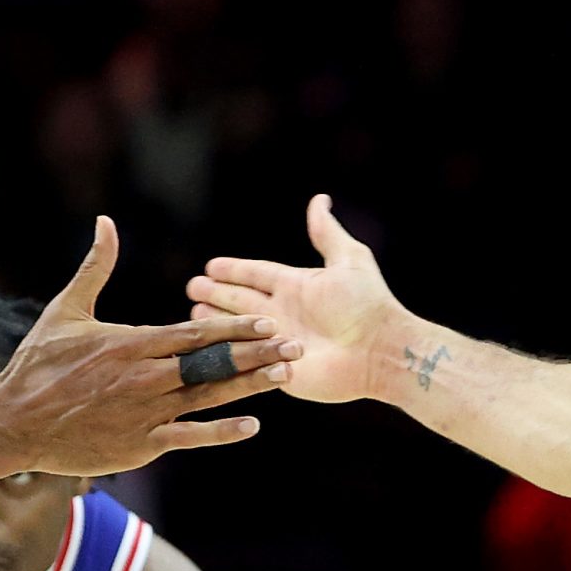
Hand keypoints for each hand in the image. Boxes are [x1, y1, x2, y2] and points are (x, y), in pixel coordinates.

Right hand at [0, 217, 299, 475]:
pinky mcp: (141, 444)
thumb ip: (95, 266)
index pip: (193, 332)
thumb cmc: (37, 364)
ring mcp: (145, 412)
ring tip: (285, 377)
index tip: (267, 319)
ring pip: (208, 398)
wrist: (14, 422)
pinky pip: (190, 436)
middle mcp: (145, 377)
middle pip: (210, 364)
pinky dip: (221, 431)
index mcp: (132, 343)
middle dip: (255, 353)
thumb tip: (105, 221)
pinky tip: (252, 425)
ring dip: (249, 387)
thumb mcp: (66, 309)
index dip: (233, 326)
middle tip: (294, 346)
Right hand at [186, 194, 409, 404]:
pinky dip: (227, 354)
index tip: (211, 266)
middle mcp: (285, 313)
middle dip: (215, 294)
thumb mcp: (348, 260)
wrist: (379, 350)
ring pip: (238, 330)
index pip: (256, 275)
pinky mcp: (280, 370)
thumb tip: (319, 199)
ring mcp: (280, 342)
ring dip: (215, 323)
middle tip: (192, 287)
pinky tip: (206, 349)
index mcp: (296, 286)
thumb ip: (327, 233)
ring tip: (193, 315)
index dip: (234, 270)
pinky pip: (248, 360)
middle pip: (241, 301)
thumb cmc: (367, 305)